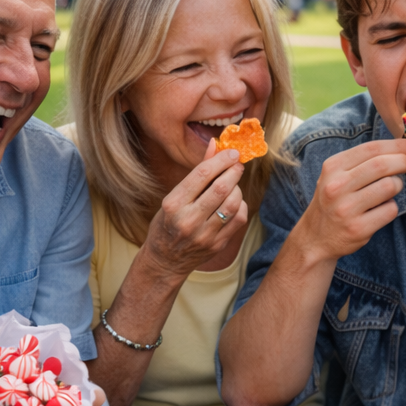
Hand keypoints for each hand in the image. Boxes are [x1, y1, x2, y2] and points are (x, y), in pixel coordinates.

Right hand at [141, 141, 248, 278]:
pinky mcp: (217, 245)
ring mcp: (204, 235)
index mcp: (173, 204)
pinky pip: (238, 220)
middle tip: (237, 165)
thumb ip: (196, 174)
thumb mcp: (173, 197)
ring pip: (232, 204)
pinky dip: (240, 206)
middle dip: (233, 172)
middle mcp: (188, 220)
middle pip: (220, 189)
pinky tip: (235, 202)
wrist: (165, 260)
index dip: (220, 160)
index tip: (231, 153)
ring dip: (238, 189)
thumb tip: (213, 145)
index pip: (201, 175)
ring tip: (234, 185)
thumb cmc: (168, 223)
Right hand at [297, 139, 405, 262]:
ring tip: (391, 189)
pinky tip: (382, 209)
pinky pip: (390, 210)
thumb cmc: (333, 202)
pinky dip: (391, 207)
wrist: (316, 238)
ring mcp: (346, 208)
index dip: (397, 145)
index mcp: (332, 167)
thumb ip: (360, 161)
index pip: (371, 149)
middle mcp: (337, 186)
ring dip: (398, 185)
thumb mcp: (335, 176)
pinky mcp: (358, 228)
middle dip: (404, 161)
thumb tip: (399, 148)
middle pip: (382, 165)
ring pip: (389, 186)